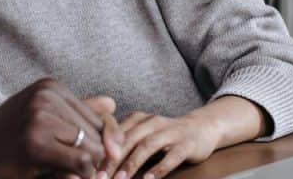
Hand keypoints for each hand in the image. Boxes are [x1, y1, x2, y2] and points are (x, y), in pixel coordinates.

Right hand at [0, 79, 114, 177]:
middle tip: (82, 171)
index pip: (101, 117)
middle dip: (98, 157)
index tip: (101, 162)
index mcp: (48, 87)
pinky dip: (81, 175)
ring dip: (89, 169)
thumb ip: (76, 110)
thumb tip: (112, 103)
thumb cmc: (4, 139)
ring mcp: (38, 117)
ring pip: (93, 149)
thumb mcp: (40, 117)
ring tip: (70, 172)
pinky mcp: (34, 143)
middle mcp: (44, 96)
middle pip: (99, 133)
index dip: (107, 143)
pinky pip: (81, 163)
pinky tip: (66, 177)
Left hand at [103, 111, 219, 178]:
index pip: (114, 133)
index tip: (89, 167)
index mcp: (137, 119)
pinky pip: (171, 156)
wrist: (202, 128)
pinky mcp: (186, 144)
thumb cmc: (166, 136)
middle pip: (127, 140)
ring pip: (146, 146)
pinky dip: (158, 169)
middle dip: (112, 160)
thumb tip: (98, 163)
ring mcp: (170, 131)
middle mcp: (152, 122)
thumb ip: (125, 143)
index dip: (100, 150)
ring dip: (132, 164)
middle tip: (100, 177)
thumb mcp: (144, 134)